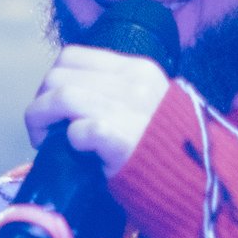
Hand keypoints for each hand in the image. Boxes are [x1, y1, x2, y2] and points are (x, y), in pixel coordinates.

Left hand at [23, 42, 172, 179]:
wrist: (197, 182)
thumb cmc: (166, 148)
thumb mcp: (148, 104)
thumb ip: (115, 91)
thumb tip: (66, 93)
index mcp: (138, 69)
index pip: (72, 56)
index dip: (51, 81)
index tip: (51, 106)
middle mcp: (134, 83)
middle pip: (59, 75)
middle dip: (40, 102)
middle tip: (43, 129)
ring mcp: (130, 110)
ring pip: (62, 97)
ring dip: (41, 120)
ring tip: (44, 141)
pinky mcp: (124, 140)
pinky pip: (79, 129)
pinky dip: (70, 140)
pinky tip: (78, 151)